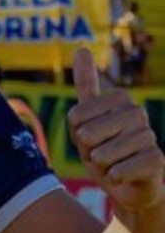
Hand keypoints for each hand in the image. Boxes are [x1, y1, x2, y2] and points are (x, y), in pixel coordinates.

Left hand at [68, 48, 163, 211]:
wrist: (127, 185)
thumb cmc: (103, 149)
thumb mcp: (85, 119)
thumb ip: (86, 84)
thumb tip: (83, 47)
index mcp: (120, 99)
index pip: (76, 116)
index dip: (75, 132)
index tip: (89, 136)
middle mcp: (138, 113)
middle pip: (86, 134)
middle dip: (86, 150)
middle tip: (100, 153)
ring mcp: (149, 136)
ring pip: (102, 154)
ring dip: (100, 166)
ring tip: (112, 164)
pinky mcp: (157, 160)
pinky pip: (120, 170)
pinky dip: (114, 177)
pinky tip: (123, 176)